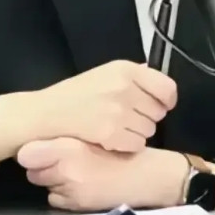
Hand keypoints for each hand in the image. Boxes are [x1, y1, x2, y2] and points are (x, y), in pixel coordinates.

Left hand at [17, 137, 188, 211]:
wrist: (148, 175)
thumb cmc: (123, 149)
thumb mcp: (95, 134)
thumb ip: (67, 138)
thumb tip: (37, 143)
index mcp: (70, 144)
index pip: (27, 153)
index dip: (30, 151)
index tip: (36, 148)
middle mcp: (66, 167)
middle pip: (32, 171)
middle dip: (41, 166)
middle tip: (57, 160)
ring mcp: (71, 188)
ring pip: (44, 185)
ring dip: (52, 180)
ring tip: (71, 171)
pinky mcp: (78, 204)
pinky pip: (56, 200)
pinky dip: (62, 194)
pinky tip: (79, 185)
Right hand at [35, 61, 176, 151]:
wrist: (47, 113)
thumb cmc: (74, 93)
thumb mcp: (103, 73)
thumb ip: (130, 75)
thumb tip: (151, 71)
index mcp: (125, 69)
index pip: (166, 87)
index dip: (167, 100)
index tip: (161, 105)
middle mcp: (125, 87)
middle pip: (159, 112)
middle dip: (147, 117)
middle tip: (128, 117)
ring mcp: (119, 111)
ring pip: (149, 130)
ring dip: (137, 132)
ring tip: (117, 127)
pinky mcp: (112, 133)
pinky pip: (137, 145)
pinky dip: (128, 146)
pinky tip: (112, 139)